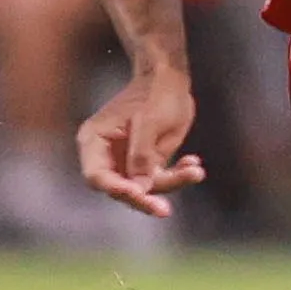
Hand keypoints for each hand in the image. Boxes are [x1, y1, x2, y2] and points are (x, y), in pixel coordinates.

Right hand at [78, 70, 205, 217]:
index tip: (137, 193)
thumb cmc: (155, 93)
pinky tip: (194, 164)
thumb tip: (138, 189)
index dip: (115, 189)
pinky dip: (179, 175)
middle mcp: (107, 156)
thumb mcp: (148, 121)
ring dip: (172, 183)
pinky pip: (161, 179)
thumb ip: (141, 155)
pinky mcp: (147, 164)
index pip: (98, 176)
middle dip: (144, 198)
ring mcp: (127, 162)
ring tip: (195, 171)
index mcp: (95, 141)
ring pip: (145, 188)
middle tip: (163, 210)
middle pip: (119, 189)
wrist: (169, 79)